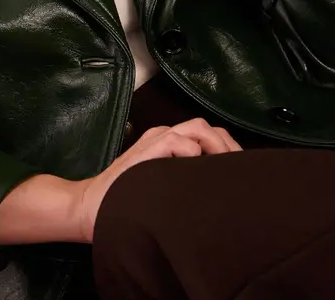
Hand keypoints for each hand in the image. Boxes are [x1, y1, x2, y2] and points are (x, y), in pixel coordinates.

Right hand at [75, 116, 242, 243]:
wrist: (92, 206)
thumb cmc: (127, 202)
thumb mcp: (162, 187)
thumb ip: (184, 179)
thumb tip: (217, 189)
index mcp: (169, 143)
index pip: (208, 137)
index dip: (229, 152)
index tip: (243, 173)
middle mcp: (164, 136)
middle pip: (207, 129)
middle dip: (229, 147)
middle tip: (242, 172)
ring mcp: (155, 140)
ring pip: (196, 129)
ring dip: (217, 146)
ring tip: (226, 169)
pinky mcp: (147, 149)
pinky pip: (177, 141)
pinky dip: (192, 152)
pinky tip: (197, 169)